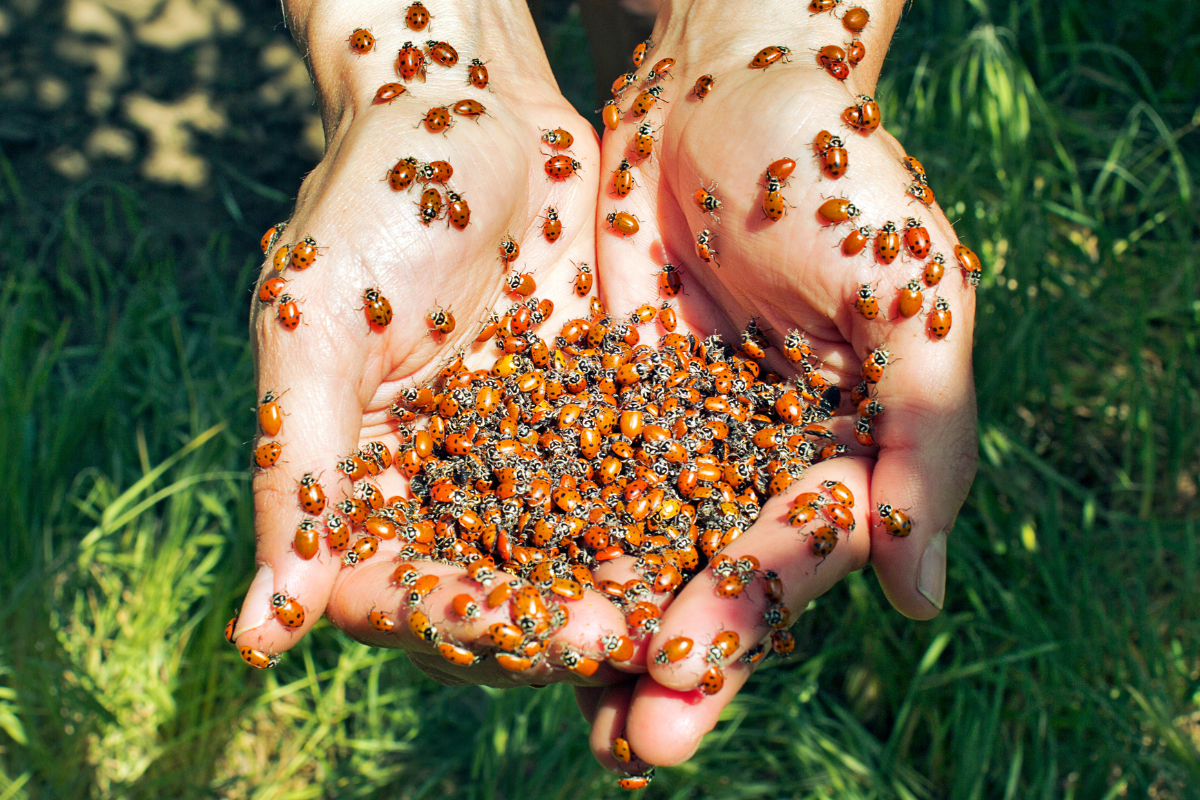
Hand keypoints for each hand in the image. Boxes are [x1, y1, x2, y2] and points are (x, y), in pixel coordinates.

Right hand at [234, 0, 639, 687]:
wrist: (475, 109)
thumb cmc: (371, 199)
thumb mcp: (317, 324)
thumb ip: (300, 470)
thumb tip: (255, 639)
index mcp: (361, 485)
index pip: (400, 594)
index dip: (462, 625)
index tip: (533, 637)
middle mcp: (445, 491)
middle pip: (497, 598)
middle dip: (562, 628)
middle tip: (636, 643)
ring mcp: (528, 460)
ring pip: (574, 560)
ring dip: (627, 596)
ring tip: (690, 618)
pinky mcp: (599, 417)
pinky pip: (637, 484)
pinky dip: (673, 520)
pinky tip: (722, 540)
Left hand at [585, 0, 977, 768]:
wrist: (724, 88)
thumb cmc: (838, 175)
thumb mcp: (909, 292)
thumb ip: (930, 433)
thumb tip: (922, 594)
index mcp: (845, 453)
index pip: (799, 556)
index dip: (750, 617)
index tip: (689, 675)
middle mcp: (759, 464)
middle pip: (719, 578)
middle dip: (680, 658)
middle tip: (637, 743)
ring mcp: (680, 440)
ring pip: (644, 552)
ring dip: (609, 633)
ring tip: (573, 714)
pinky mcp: (606, 405)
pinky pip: (574, 485)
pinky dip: (548, 545)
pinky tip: (512, 602)